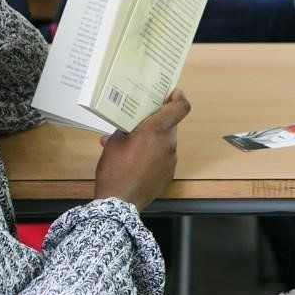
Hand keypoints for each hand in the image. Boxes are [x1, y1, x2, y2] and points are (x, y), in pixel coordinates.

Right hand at [94, 90, 190, 209]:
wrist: (119, 202)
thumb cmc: (115, 168)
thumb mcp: (114, 142)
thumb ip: (125, 129)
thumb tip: (128, 127)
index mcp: (157, 130)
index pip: (180, 107)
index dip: (178, 97)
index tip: (171, 93)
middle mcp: (168, 143)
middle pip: (169, 124)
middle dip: (156, 121)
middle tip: (140, 120)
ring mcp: (170, 160)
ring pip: (165, 142)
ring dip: (152, 140)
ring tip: (131, 145)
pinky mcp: (168, 174)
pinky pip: (163, 158)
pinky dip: (152, 156)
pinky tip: (135, 161)